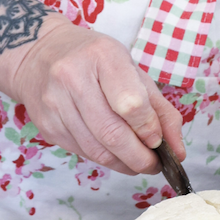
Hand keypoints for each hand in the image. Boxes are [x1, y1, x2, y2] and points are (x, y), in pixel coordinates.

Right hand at [0, 17, 184, 178]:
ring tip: (138, 162)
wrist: (41, 54)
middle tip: (154, 165)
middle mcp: (73, 76)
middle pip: (112, 133)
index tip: (158, 142)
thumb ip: (159, 109)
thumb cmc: (94, 60)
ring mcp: (55, 102)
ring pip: (96, 150)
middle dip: (139, 157)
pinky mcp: (46, 125)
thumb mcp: (131, 70)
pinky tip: (114, 153)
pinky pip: (82, 152)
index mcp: (102, 55)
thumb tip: (178, 151)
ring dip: (123, 164)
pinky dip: (104, 159)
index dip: (149, 129)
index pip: (130, 103)